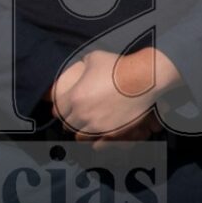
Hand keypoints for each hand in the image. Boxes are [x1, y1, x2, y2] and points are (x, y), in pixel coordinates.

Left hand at [52, 49, 170, 143]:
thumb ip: (82, 65)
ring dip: (81, 133)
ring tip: (84, 129)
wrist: (144, 79)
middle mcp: (83, 114)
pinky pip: (98, 143)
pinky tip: (96, 138)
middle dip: (70, 122)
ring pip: (80, 137)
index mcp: (74, 97)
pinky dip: (95, 142)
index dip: (59, 110)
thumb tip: (81, 65)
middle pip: (68, 125)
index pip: (58, 111)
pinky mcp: (113, 132)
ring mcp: (98, 125)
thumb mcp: (94, 58)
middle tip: (74, 119)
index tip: (63, 110)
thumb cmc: (119, 67)